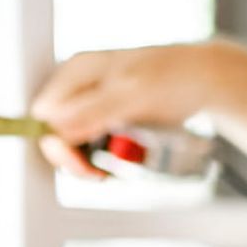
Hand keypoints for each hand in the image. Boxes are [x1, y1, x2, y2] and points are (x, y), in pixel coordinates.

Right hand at [27, 38, 246, 178]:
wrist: (203, 77)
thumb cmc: (172, 78)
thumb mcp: (131, 95)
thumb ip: (91, 113)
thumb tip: (55, 133)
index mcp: (75, 71)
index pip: (43, 115)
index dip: (56, 144)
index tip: (82, 164)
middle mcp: (77, 84)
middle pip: (53, 130)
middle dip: (72, 156)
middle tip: (99, 174)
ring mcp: (90, 98)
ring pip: (70, 138)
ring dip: (86, 159)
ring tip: (109, 170)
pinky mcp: (104, 112)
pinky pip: (88, 139)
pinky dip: (99, 154)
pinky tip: (117, 160)